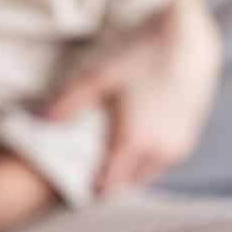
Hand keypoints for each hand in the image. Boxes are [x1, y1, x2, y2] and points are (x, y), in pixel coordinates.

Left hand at [40, 0, 221, 195]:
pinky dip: (146, 160)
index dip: (89, 188)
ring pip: (147, 174)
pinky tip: (133, 142)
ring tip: (109, 157)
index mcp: (134, 142)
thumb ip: (70, 101)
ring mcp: (177, 148)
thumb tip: (41, 120)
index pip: (109, 186)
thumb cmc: (142, 56)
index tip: (72, 183)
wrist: (190, 43)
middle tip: (87, 170)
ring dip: (129, 171)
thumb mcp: (100, 75)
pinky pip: (162, 163)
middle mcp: (159, 152)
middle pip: (128, 183)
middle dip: (108, 181)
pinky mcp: (189, 139)